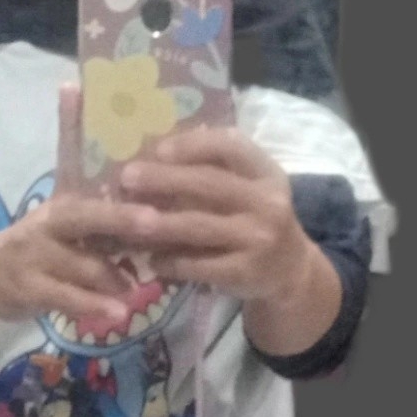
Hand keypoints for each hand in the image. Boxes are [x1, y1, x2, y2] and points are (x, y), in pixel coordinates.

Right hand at [0, 88, 162, 327]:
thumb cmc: (42, 240)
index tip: (76, 90)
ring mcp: (36, 254)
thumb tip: (129, 149)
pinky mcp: (29, 287)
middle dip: (120, 216)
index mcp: (64, 196)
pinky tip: (118, 313)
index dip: (70, 121)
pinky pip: (66, 297)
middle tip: (153, 220)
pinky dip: (93, 305)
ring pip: (81, 263)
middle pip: (85, 214)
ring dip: (113, 275)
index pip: (68, 151)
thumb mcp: (65, 209)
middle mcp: (50, 220)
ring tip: (140, 284)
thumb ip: (101, 193)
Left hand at [118, 126, 314, 305]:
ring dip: (159, 222)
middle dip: (164, 179)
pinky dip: (171, 260)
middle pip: (209, 184)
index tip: (159, 148)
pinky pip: (199, 264)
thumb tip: (150, 156)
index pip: (231, 146)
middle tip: (127, 177)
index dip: (194, 144)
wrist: (290, 271)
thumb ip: (213, 170)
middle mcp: (267, 202)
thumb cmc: (255, 218)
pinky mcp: (246, 272)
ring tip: (127, 220)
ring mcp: (258, 239)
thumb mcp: (250, 187)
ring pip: (198, 226)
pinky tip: (151, 259)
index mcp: (266, 172)